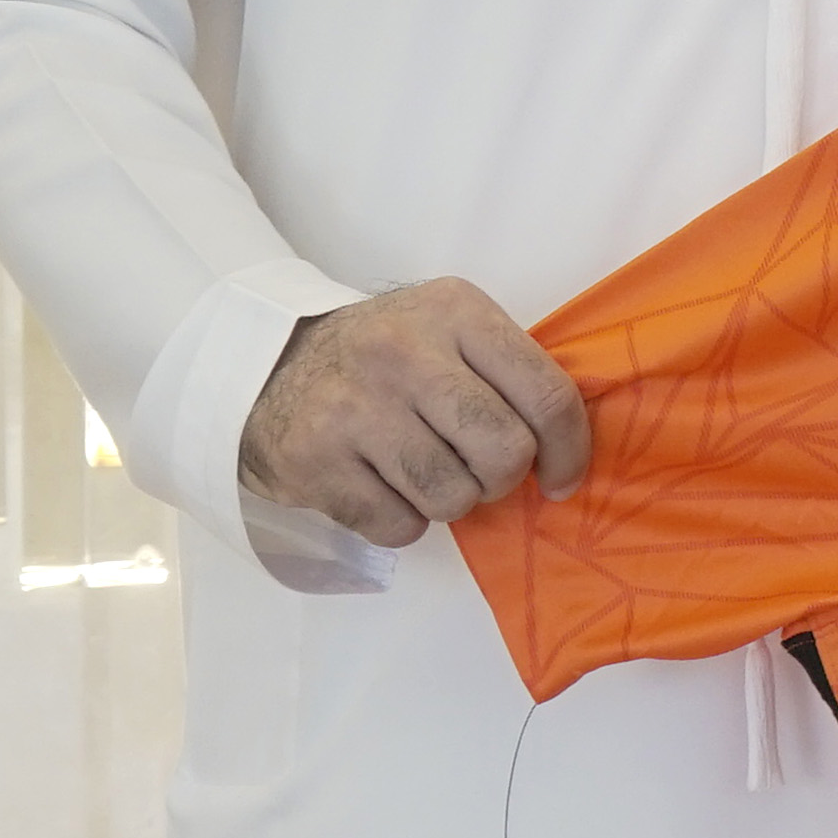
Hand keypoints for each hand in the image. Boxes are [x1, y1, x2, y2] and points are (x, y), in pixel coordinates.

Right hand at [237, 281, 592, 550]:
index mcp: (455, 311)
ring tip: (423, 471)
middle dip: (503, 478)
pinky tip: (381, 485)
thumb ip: (507, 373)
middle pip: (506, 453)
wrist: (268, 366)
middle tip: (480, 471)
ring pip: (454, 497)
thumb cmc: (383, 357)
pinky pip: (400, 526)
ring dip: (450, 501)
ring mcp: (354, 407)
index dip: (569, 451)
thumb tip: (569, 450)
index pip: (548, 395)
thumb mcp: (447, 331)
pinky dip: (402, 521)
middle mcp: (403, 353)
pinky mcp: (315, 461)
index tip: (561, 478)